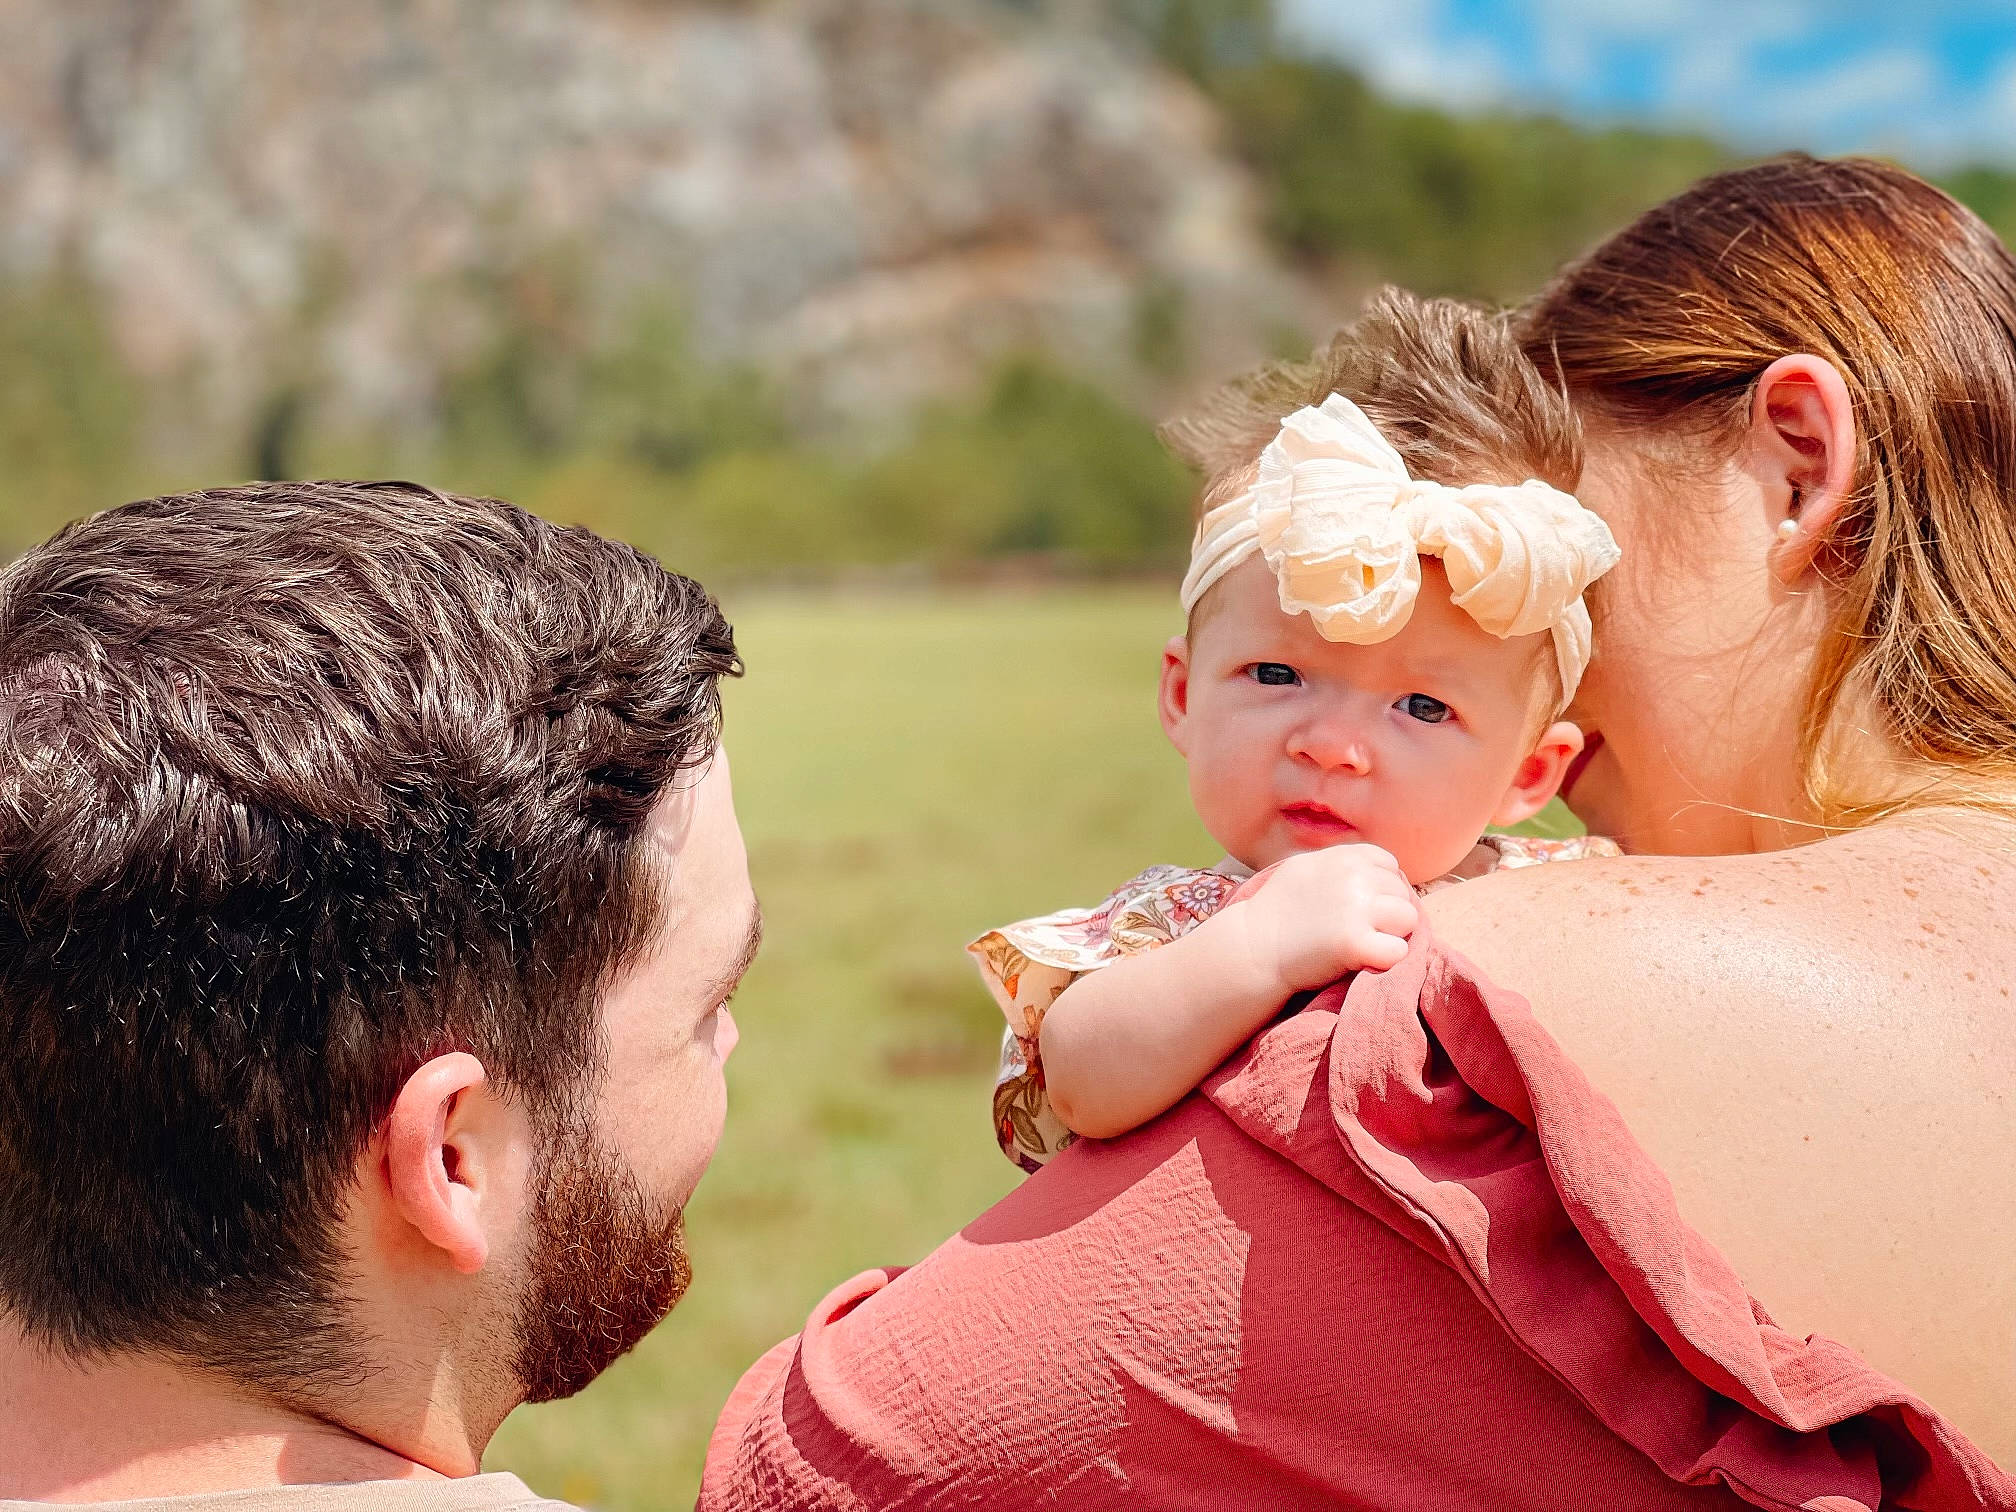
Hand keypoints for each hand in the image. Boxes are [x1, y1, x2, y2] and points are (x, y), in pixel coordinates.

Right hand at [1227, 845, 1418, 994]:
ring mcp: (1355, 909)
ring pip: (1408, 919)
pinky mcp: (1355, 943)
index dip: (1380, 889)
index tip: (1359, 907)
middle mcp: (1353, 877)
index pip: (1389, 866)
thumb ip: (1341, 864)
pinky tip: (1362, 960)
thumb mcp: (1305, 868)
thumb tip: (1383, 869)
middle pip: (1401, 893)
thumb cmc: (1277, 912)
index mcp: (1343, 856)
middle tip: (1358, 930)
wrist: (1252, 949)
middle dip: (1387, 913)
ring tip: (1362, 943)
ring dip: (1391, 935)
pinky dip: (1385, 960)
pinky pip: (1398, 951)